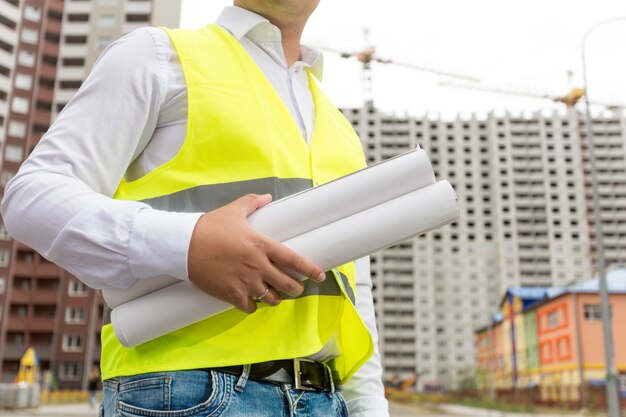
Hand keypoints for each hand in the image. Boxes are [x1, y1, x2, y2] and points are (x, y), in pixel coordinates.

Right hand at [187, 193, 325, 312]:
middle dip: (296, 288)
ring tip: (273, 294)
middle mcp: (258, 266)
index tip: (320, 275)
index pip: (294, 260)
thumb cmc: (210, 227)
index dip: (311, 270)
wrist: (184, 245)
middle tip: (296, 287)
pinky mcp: (231, 294)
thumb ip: (253, 202)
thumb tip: (267, 196)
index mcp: (262, 245)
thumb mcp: (234, 210)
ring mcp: (246, 282)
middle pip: (288, 285)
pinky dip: (254, 305)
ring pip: (272, 298)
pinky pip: (251, 307)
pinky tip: (252, 300)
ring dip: (275, 297)